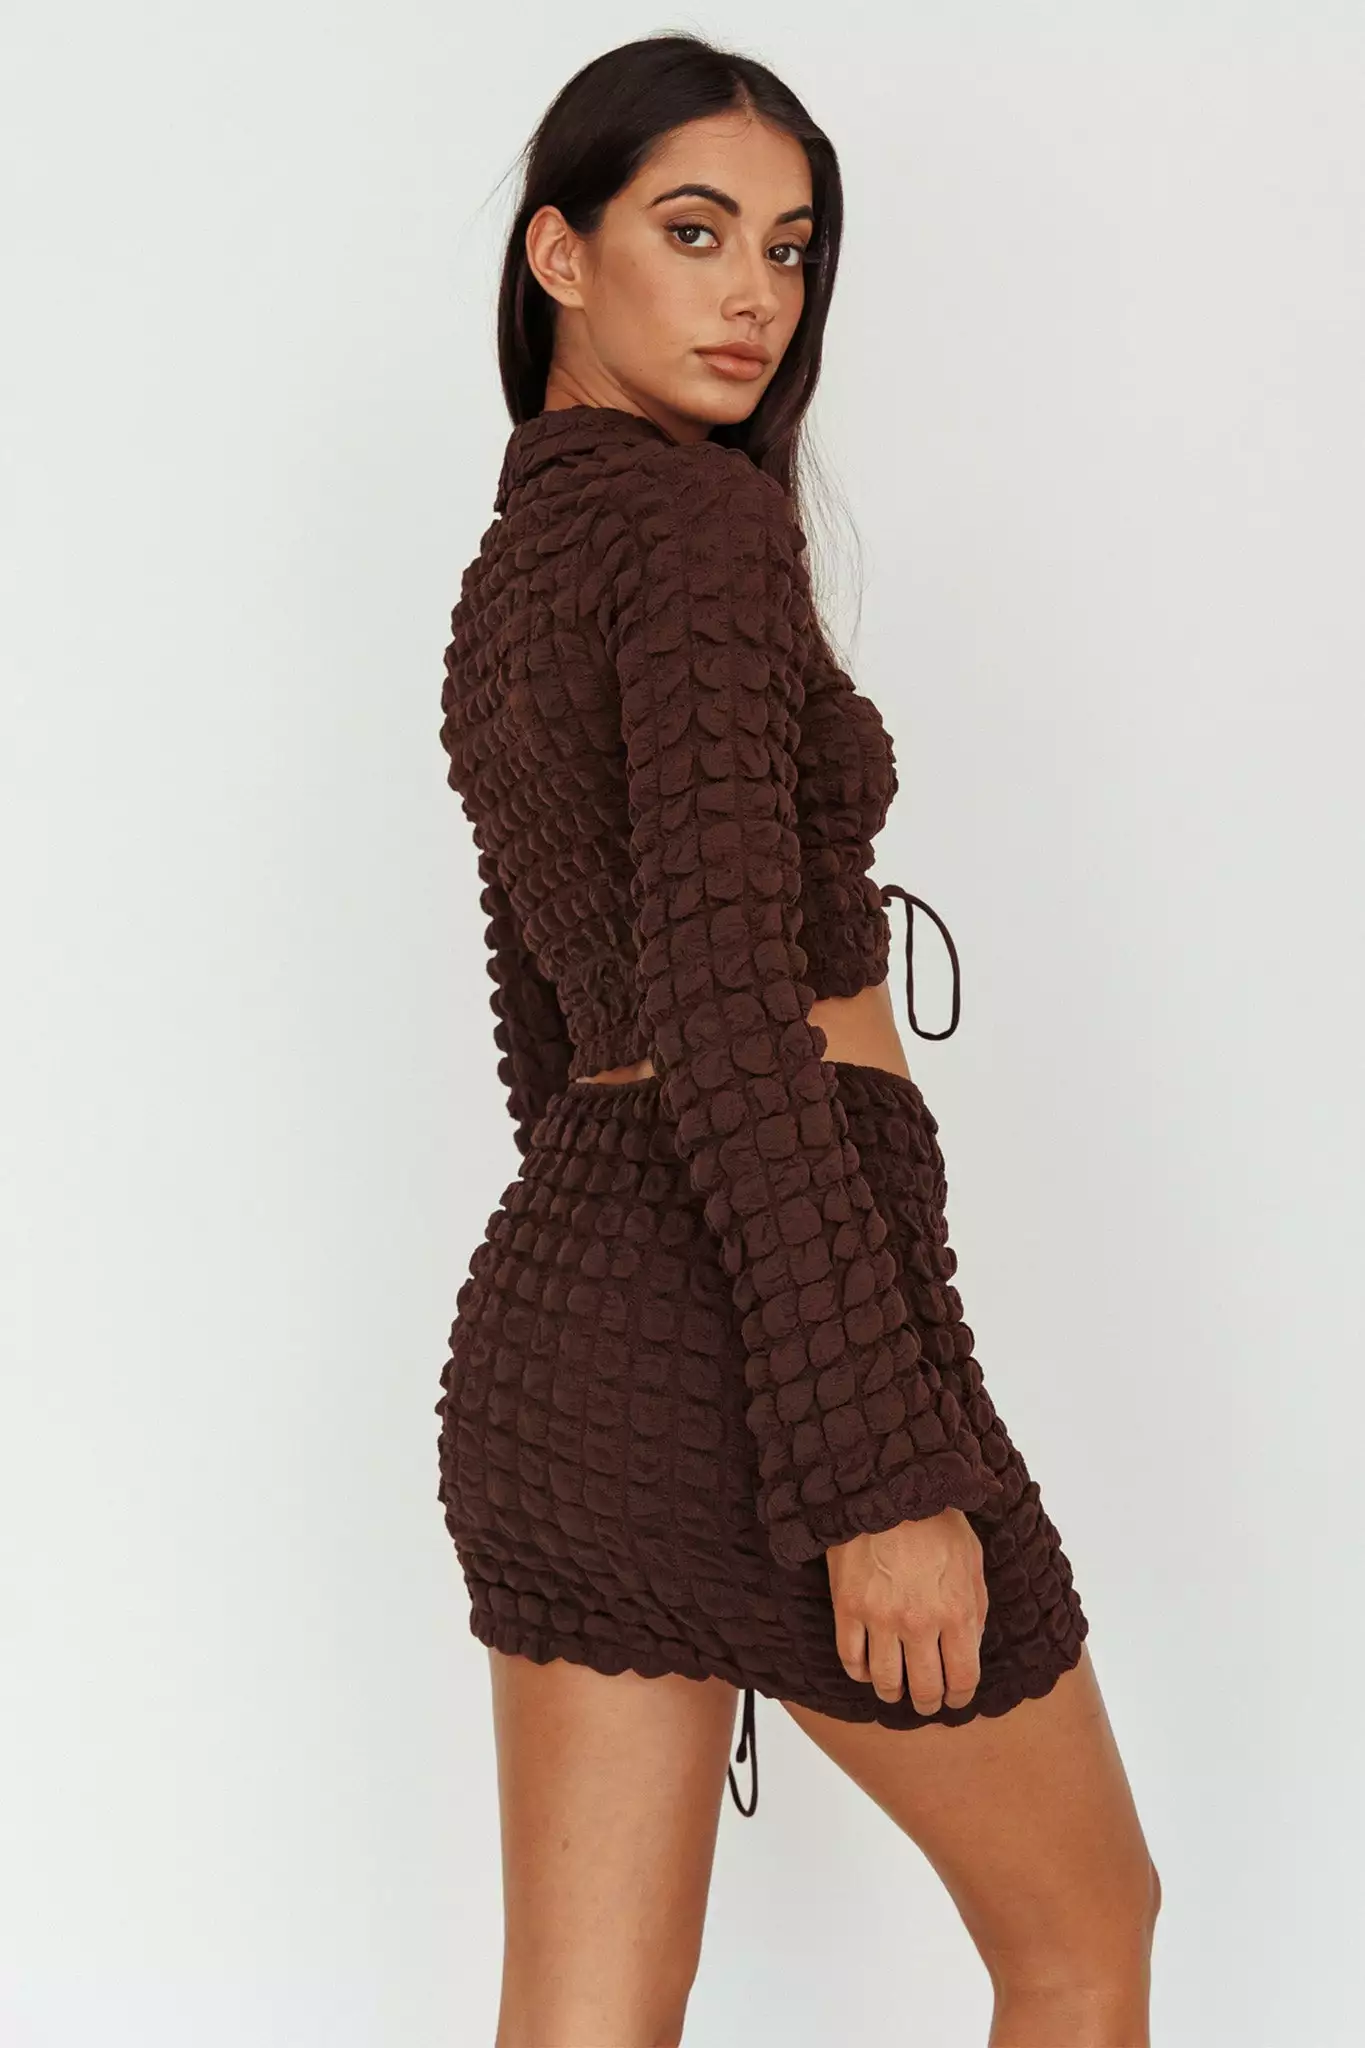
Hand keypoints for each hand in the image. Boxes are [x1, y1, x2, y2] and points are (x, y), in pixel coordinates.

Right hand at [825, 1509, 987, 1713]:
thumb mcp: (972, 1561)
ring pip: (885, 1681)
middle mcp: (920, 1623)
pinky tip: (867, 1670)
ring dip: (893, 1693)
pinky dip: (860, 1673)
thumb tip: (969, 1647)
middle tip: (927, 1701)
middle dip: (928, 1702)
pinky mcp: (848, 1608)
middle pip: (925, 1689)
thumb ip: (975, 1609)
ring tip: (896, 1691)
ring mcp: (880, 1618)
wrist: (886, 1487)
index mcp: (957, 1612)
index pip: (963, 1679)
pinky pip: (850, 1659)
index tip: (955, 1698)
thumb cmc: (935, 1520)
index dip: (960, 1697)